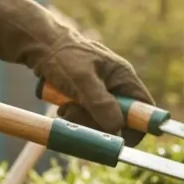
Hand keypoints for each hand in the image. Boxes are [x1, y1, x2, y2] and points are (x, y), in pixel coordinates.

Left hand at [0, 0, 153, 146]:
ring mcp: (101, 93)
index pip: (145, 109)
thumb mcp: (81, 78)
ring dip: (83, 121)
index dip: (138, 127)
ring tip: (66, 108)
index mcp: (124, 77)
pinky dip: (75, 117)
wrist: (37, 44)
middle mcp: (116, 86)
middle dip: (100, 125)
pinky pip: (87, 118)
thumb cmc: (61, 54)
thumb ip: (100, 103)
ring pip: (101, 122)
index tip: (121, 140)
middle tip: (78, 115)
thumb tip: (117, 128)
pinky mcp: (87, 98)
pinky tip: (63, 106)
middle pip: (120, 121)